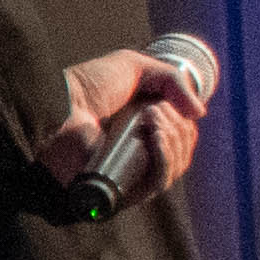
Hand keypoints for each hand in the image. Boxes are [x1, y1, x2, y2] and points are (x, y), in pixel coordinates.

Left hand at [41, 45, 210, 196]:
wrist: (59, 103)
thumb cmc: (88, 85)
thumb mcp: (135, 68)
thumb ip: (172, 81)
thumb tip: (200, 114)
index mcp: (142, 133)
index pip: (181, 139)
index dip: (182, 123)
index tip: (164, 104)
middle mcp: (137, 157)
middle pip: (182, 152)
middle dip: (177, 127)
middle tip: (154, 110)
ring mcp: (130, 176)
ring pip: (175, 167)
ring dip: (172, 138)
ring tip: (152, 117)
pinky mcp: (121, 190)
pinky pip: (158, 183)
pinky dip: (166, 157)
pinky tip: (156, 135)